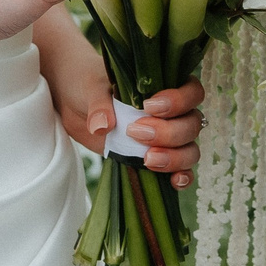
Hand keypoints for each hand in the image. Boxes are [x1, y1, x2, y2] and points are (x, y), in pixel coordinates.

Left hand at [35, 13, 204, 186]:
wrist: (73, 99)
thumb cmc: (88, 83)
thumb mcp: (90, 88)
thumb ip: (98, 104)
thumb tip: (102, 127)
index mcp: (165, 84)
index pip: (191, 92)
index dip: (179, 101)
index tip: (149, 107)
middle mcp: (172, 111)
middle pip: (191, 124)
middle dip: (168, 133)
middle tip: (135, 133)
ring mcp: (165, 135)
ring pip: (189, 148)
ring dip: (174, 157)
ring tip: (147, 159)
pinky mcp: (155, 155)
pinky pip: (180, 168)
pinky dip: (181, 175)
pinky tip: (173, 181)